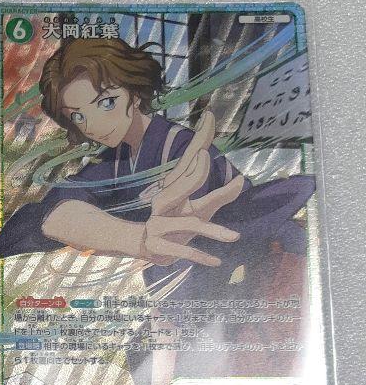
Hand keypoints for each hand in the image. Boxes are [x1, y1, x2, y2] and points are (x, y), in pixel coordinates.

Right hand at [140, 110, 244, 266]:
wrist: (142, 245)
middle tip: (219, 168)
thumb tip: (242, 182)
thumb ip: (220, 195)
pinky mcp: (162, 247)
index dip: (200, 144)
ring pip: (190, 224)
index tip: (209, 122)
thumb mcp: (196, 208)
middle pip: (185, 186)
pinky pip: (184, 252)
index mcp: (174, 190)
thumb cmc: (174, 223)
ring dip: (213, 231)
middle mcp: (165, 204)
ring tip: (235, 237)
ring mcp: (161, 226)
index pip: (190, 163)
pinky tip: (217, 262)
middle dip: (199, 176)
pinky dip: (201, 257)